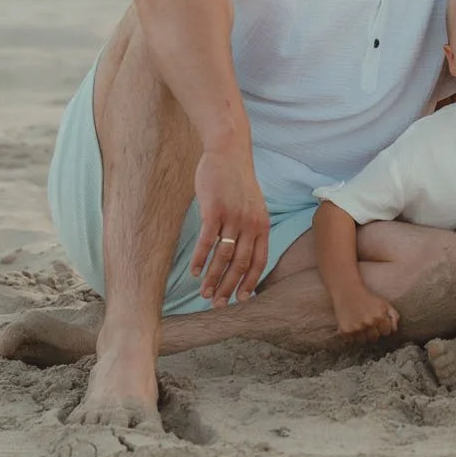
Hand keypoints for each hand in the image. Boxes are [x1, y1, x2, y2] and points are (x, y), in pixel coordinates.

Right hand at [191, 144, 269, 304]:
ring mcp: (233, 217)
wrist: (229, 151)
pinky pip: (207, 241)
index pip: (259, 261)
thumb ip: (251, 228)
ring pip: (223, 257)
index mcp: (262, 224)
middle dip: (228, 287)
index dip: (250, 282)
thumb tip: (243, 252)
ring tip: (203, 293)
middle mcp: (251, 223)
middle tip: (216, 304)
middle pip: (240, 264)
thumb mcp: (253, 205)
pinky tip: (193, 272)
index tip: (241, 299)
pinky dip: (199, 260)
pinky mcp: (214, 210)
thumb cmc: (238, 181)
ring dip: (212, 278)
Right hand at [332, 287, 400, 343]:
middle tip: (368, 323)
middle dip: (373, 332)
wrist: (347, 290)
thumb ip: (393, 316)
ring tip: (360, 324)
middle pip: (374, 338)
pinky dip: (352, 335)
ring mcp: (356, 328)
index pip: (386, 332)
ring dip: (362, 335)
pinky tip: (352, 324)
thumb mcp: (384, 303)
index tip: (379, 324)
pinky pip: (352, 340)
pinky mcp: (345, 331)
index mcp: (379, 316)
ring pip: (363, 341)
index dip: (383, 328)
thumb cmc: (367, 297)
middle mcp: (368, 323)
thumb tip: (394, 330)